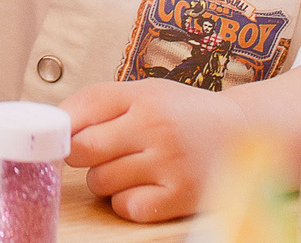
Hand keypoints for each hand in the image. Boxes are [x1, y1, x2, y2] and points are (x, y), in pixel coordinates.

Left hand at [63, 79, 235, 223]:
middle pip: (83, 149)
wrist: (245, 134)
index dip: (64, 126)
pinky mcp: (179, 196)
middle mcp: (156, 127)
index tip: (63, 135)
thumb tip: (55, 124)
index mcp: (144, 96)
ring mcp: (169, 163)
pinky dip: (126, 202)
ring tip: (130, 168)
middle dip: (82, 156)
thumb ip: (102, 104)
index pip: (83, 107)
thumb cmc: (183, 114)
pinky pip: (126, 207)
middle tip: (100, 154)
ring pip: (100, 182)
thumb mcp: (147, 93)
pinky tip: (144, 187)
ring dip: (105, 180)